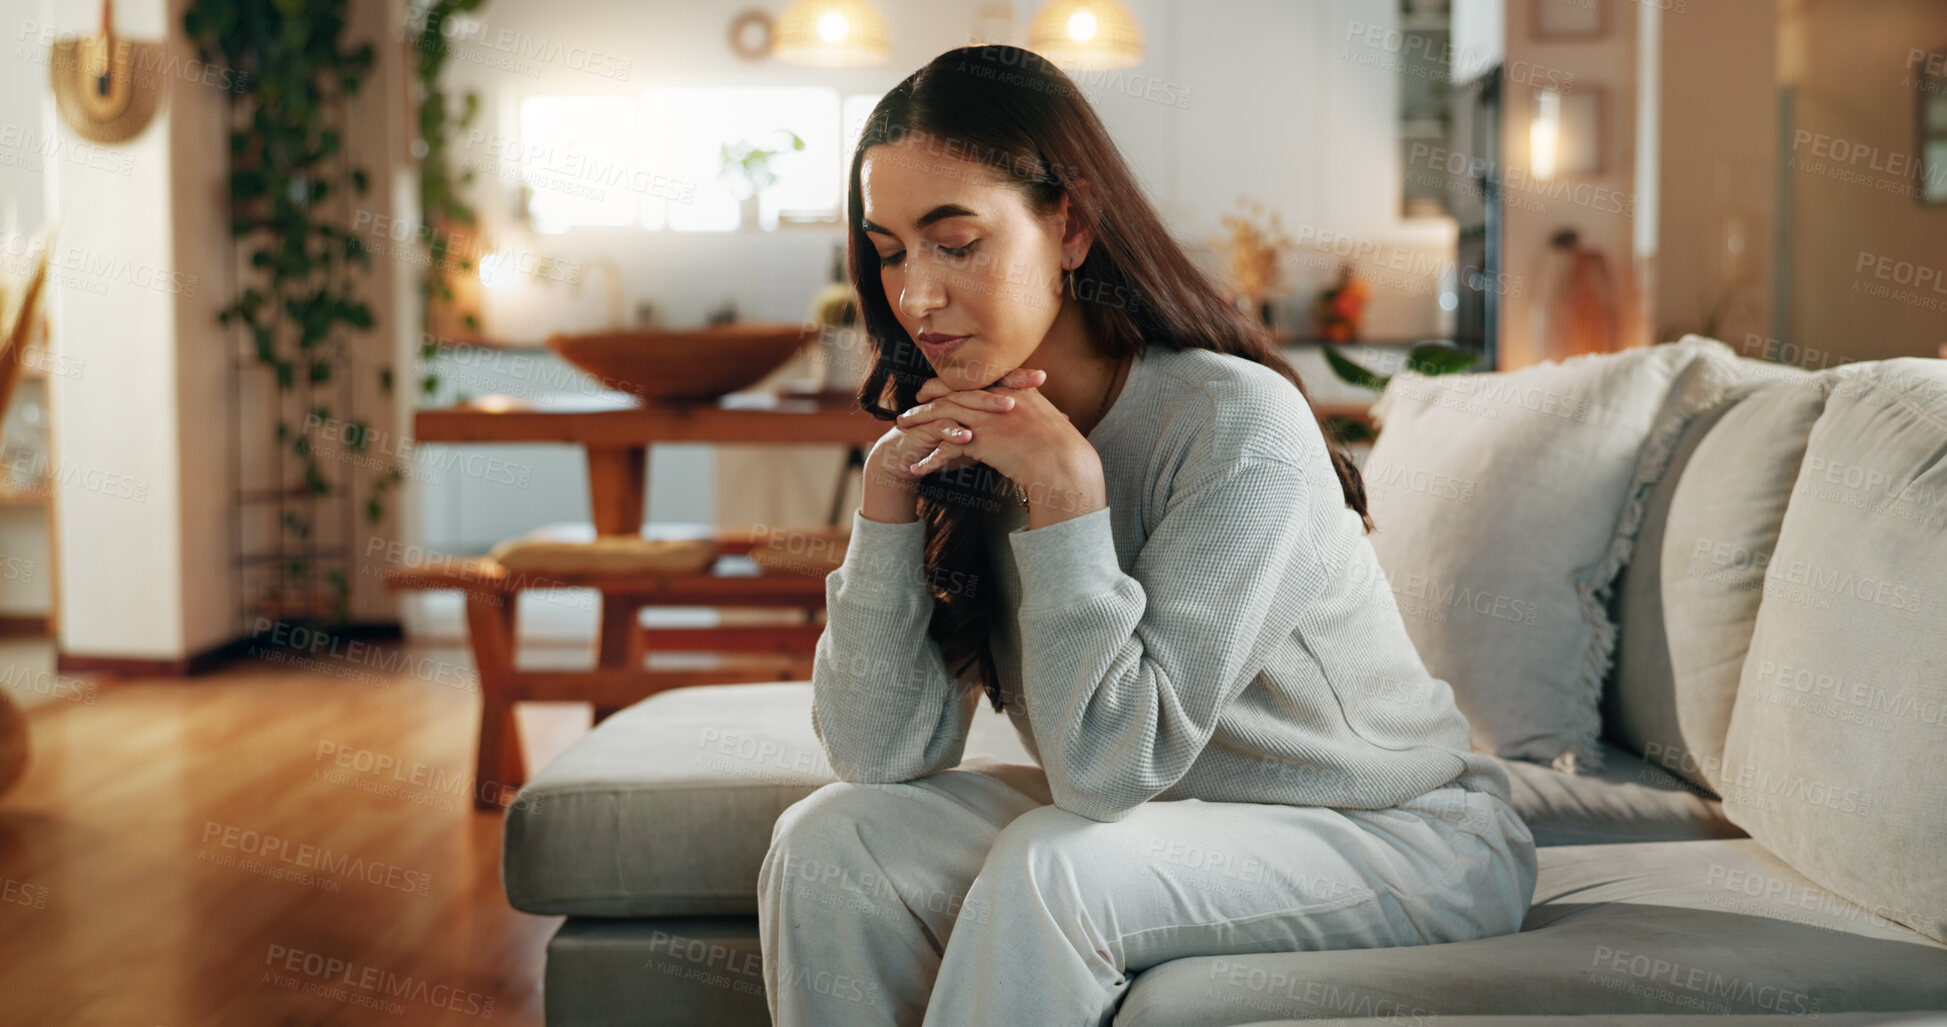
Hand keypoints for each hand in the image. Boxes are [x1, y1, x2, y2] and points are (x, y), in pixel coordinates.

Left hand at [894, 367, 1106, 528]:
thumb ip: (1032, 412)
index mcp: (1012, 388)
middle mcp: (994, 398)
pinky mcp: (978, 439)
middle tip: (912, 405)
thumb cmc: (1061, 446)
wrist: (1062, 462)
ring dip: (919, 423)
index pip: (973, 379)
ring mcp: (984, 417)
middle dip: (928, 397)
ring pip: (941, 414)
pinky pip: (944, 447)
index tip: (935, 387)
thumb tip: (1031, 415)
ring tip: (901, 431)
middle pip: (952, 392)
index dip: (951, 383)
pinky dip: (929, 459)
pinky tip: (917, 468)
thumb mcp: (1047, 420)